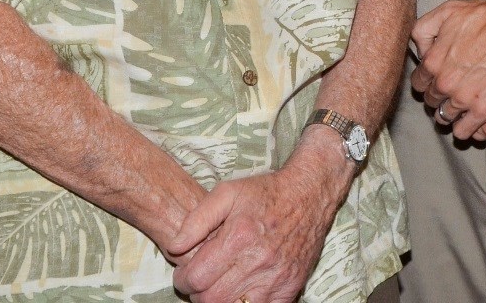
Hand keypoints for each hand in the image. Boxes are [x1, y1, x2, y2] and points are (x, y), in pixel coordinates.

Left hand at [167, 130, 350, 302]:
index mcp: (239, 237)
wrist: (310, 194)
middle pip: (211, 300)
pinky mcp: (290, 288)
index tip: (185, 272)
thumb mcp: (228, 192)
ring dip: (220, 301)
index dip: (182, 279)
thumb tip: (175, 246)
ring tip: (219, 286)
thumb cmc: (266, 192)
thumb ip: (197, 219)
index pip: (196, 278)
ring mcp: (276, 278)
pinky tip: (241, 291)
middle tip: (201, 280)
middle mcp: (258, 261)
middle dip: (198, 293)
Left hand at [411, 0, 485, 139]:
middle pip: (431, 101)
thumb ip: (424, 30)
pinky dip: (463, 129)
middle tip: (451, 91)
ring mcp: (462, 99)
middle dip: (438, 97)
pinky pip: (462, 132)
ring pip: (444, 118)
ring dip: (449, 114)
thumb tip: (420, 50)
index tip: (436, 79)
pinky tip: (469, 121)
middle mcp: (444, 83)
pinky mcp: (482, 110)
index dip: (427, 81)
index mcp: (433, 61)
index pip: (419, 82)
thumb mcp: (447, 11)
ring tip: (460, 107)